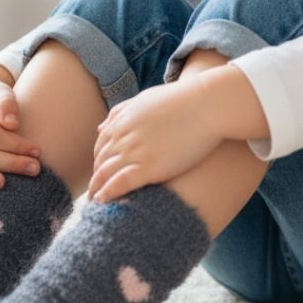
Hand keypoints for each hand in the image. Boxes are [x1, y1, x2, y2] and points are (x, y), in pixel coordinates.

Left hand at [87, 80, 223, 203]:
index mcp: (123, 120)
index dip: (99, 161)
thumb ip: (122, 112)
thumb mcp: (146, 100)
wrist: (208, 105)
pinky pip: (119, 183)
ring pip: (105, 174)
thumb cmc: (182, 100)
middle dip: (96, 178)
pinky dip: (108, 193)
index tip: (101, 173)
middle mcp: (124, 136)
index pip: (101, 145)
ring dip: (97, 189)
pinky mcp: (149, 167)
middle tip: (94, 193)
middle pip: (101, 161)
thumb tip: (100, 127)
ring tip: (95, 203)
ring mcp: (135, 151)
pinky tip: (104, 202)